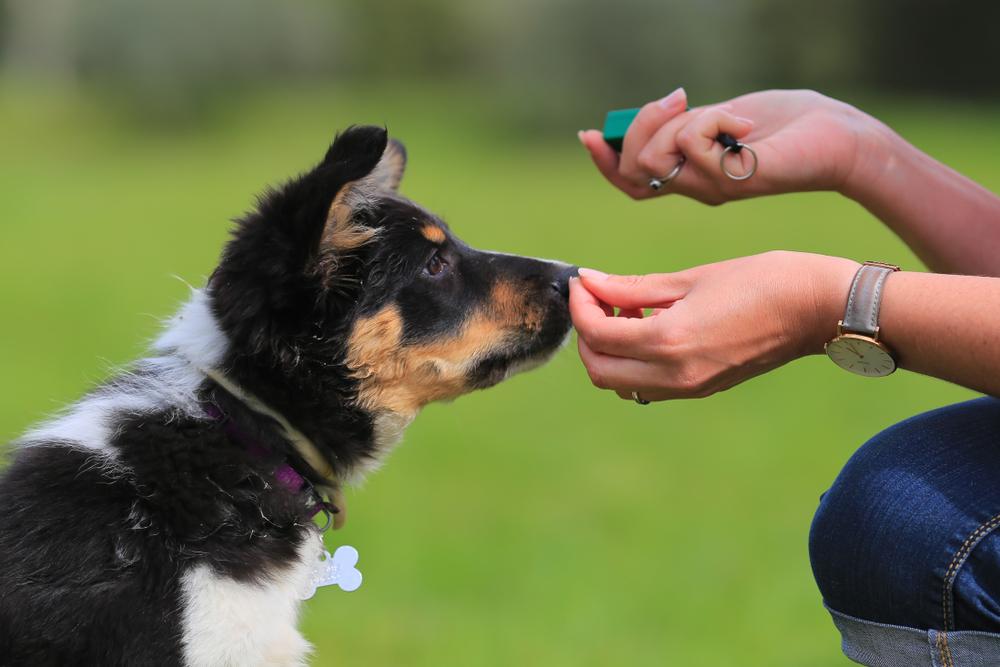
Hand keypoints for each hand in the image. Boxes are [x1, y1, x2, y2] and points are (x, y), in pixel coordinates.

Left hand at [569, 251, 858, 400]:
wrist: (820, 309)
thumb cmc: (763, 280)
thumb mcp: (692, 278)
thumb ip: (634, 287)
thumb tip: (590, 282)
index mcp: (670, 341)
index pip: (597, 335)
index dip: (580, 305)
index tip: (583, 281)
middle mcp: (675, 375)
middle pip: (599, 370)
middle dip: (587, 334)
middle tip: (598, 298)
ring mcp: (689, 388)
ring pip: (620, 383)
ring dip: (609, 350)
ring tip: (627, 311)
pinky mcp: (702, 389)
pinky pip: (647, 385)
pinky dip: (633, 361)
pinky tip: (649, 326)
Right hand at [578, 89, 877, 204]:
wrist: (835, 137)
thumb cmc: (783, 126)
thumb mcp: (720, 118)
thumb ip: (684, 124)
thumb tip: (652, 114)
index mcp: (688, 175)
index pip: (629, 182)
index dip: (604, 161)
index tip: (589, 134)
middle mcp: (695, 189)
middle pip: (633, 168)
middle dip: (642, 125)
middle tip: (679, 100)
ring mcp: (712, 188)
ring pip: (655, 158)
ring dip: (679, 123)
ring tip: (721, 115)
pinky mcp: (731, 180)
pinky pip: (694, 143)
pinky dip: (716, 119)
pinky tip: (746, 126)